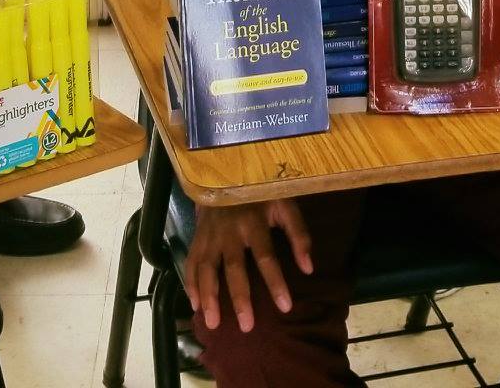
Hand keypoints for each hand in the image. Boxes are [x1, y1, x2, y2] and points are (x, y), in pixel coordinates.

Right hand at [183, 199, 313, 333]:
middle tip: (247, 326)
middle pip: (234, 269)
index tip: (285, 307)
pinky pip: (191, 263)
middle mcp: (229, 231)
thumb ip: (299, 234)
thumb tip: (309, 268)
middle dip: (240, 299)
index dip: (276, 283)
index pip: (266, 257)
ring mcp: (210, 235)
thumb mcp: (284, 205)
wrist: (224, 172)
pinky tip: (195, 305)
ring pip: (207, 269)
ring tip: (213, 323)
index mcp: (254, 222)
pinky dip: (190, 284)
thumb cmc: (260, 193)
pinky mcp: (197, 238)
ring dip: (209, 297)